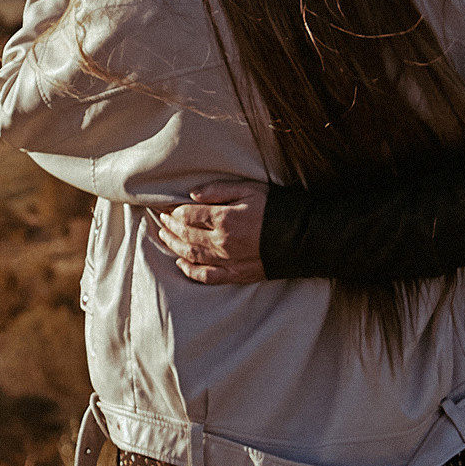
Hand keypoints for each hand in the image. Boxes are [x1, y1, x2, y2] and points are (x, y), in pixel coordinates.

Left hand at [153, 182, 268, 282]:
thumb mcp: (250, 189)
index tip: (166, 207)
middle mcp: (222, 242)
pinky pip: (207, 276)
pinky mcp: (237, 274)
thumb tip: (192, 194)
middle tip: (161, 220)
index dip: (174, 210)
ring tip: (164, 237)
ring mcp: (228, 260)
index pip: (188, 215)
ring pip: (192, 255)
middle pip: (186, 234)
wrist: (303, 237)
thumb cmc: (277, 208)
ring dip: (174, 246)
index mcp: (224, 218)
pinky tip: (181, 264)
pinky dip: (190, 271)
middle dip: (170, 226)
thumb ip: (219, 190)